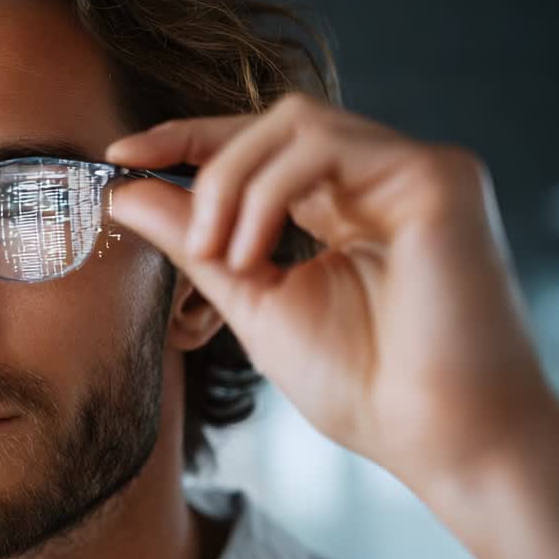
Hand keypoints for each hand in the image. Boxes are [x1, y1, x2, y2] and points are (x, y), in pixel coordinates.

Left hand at [105, 93, 558, 487]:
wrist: (432, 437)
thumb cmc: (359, 384)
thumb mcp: (250, 299)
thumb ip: (192, 242)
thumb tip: (124, 192)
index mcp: (344, 207)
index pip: (259, 147)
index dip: (187, 139)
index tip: (121, 154)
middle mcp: (381, 179)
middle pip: (273, 121)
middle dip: (208, 163)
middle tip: (190, 238)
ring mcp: (413, 171)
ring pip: (295, 122)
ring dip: (233, 183)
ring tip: (222, 255)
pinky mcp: (437, 176)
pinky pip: (326, 145)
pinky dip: (268, 191)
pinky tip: (253, 250)